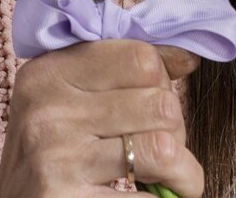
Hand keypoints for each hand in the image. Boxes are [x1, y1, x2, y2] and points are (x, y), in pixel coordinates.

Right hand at [0, 40, 203, 197]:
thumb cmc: (51, 147)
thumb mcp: (66, 95)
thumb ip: (119, 69)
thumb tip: (186, 59)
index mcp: (49, 71)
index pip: (140, 57)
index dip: (161, 81)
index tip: (150, 102)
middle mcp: (49, 109)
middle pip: (160, 104)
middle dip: (176, 130)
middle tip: (162, 146)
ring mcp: (58, 159)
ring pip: (164, 150)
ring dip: (185, 172)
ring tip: (174, 178)